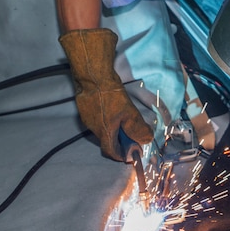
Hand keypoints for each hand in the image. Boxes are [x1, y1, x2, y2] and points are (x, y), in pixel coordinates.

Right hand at [59, 29, 153, 160]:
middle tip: (131, 132)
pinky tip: (111, 107)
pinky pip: (96, 118)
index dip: (122, 155)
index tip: (131, 151)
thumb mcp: (130, 113)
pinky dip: (105, 117)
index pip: (111, 152)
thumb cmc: (111, 95)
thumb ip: (138, 129)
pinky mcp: (83, 107)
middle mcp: (92, 128)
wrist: (93, 75)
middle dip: (119, 139)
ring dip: (112, 127)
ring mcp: (86, 117)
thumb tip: (146, 140)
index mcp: (104, 132)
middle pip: (107, 140)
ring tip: (123, 117)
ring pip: (101, 128)